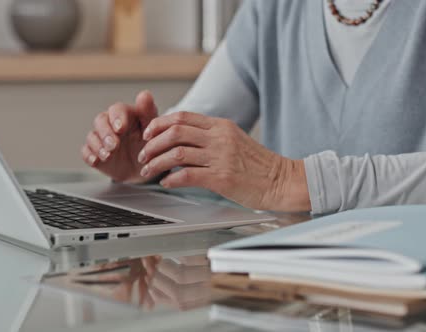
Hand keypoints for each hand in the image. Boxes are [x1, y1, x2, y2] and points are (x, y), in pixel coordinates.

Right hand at [81, 91, 157, 182]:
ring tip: (108, 156)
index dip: (117, 117)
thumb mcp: (152, 130)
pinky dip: (89, 156)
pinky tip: (96, 161)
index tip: (121, 128)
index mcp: (125, 115)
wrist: (144, 170)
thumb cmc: (149, 145)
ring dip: (98, 145)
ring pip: (92, 136)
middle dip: (106, 133)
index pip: (117, 109)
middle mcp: (110, 123)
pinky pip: (86, 151)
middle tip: (114, 146)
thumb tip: (145, 94)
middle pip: (100, 120)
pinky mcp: (94, 152)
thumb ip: (148, 113)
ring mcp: (101, 138)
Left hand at [137, 112, 309, 211]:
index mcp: (221, 126)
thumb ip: (211, 137)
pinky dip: (171, 179)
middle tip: (143, 154)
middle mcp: (219, 138)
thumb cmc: (259, 165)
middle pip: (175, 132)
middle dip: (152, 143)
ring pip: (177, 154)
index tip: (148, 134)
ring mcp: (221, 157)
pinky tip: (166, 183)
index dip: (159, 124)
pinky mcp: (222, 178)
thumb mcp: (235, 140)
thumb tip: (183, 139)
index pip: (182, 117)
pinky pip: (187, 176)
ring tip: (148, 170)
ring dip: (156, 163)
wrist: (282, 181)